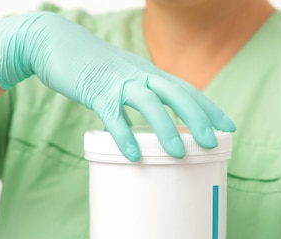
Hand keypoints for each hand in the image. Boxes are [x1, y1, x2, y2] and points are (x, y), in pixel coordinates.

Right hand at [0, 12, 235, 160]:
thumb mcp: (122, 77)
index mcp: (148, 73)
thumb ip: (137, 97)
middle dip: (198, 118)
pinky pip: (113, 114)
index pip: (186, 89)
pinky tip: (133, 155)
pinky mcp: (94, 90)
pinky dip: (124, 135)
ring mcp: (117, 81)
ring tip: (179, 155)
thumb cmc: (89, 65)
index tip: (229, 127)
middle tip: (213, 142)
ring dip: (166, 129)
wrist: (52, 41)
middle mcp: (139, 74)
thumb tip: (148, 128)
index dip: (209, 108)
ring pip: (149, 103)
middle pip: (176, 94)